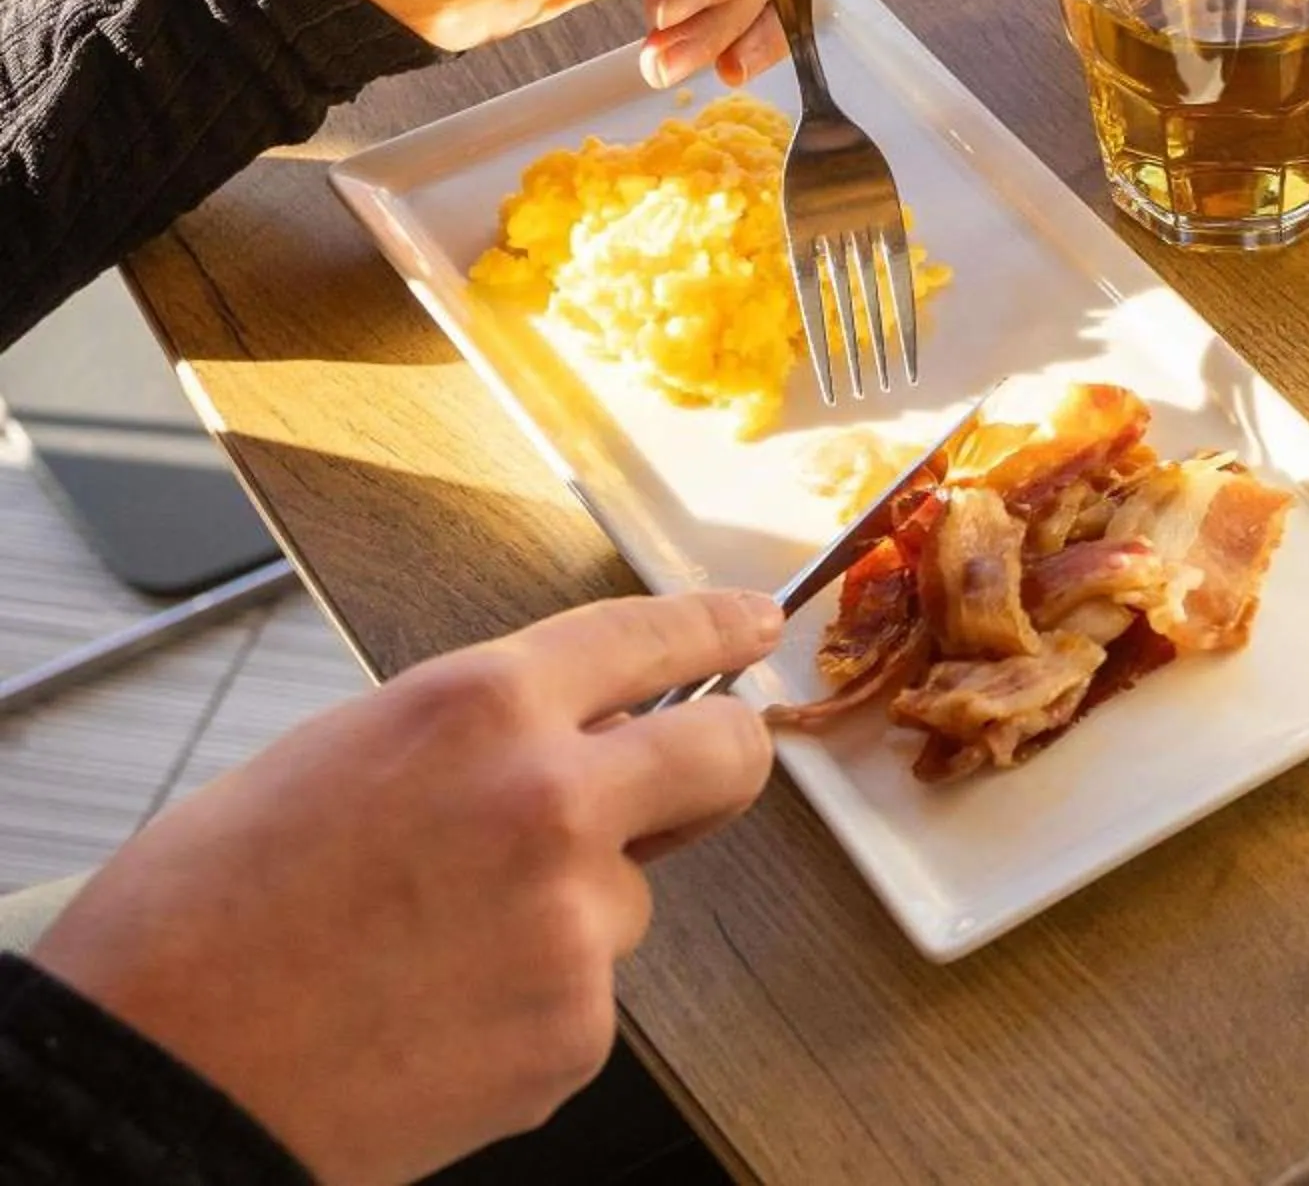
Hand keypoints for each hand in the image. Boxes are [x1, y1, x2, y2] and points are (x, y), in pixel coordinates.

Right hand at [34, 591, 779, 1185]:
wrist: (154, 1084)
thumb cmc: (201, 925)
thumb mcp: (337, 757)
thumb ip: (472, 735)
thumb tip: (556, 734)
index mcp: (480, 706)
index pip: (649, 636)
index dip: (715, 628)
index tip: (752, 628)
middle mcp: (552, 797)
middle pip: (724, 753)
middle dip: (719, 761)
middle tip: (685, 786)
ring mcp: (576, 921)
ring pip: (631, 895)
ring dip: (568, 913)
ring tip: (433, 951)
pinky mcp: (576, 1029)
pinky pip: (584, 994)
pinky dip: (529, 1005)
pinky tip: (432, 1017)